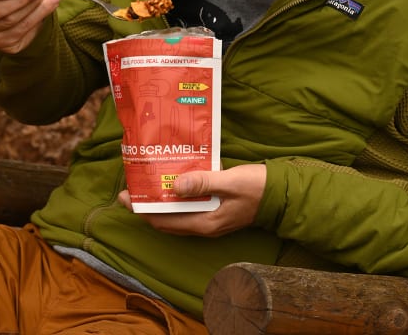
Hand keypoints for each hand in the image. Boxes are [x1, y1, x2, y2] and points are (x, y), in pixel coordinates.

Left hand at [118, 164, 266, 236]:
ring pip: (176, 215)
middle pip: (166, 220)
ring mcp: (209, 220)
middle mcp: (203, 226)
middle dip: (146, 207)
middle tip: (131, 188)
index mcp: (204, 223)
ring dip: (159, 203)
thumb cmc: (256, 188)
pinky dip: (175, 198)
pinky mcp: (214, 211)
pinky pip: (187, 208)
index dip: (142, 211)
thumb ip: (202, 183)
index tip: (126, 197)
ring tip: (146, 184)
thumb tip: (173, 185)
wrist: (281, 195)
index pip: (164, 221)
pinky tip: (171, 182)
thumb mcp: (229, 182)